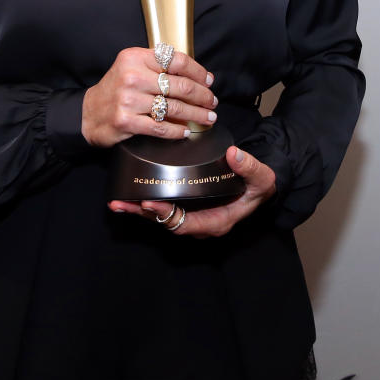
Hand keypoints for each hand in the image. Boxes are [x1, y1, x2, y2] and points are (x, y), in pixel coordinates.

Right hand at [81, 47, 217, 148]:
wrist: (88, 112)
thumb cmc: (116, 89)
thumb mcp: (132, 67)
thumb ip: (158, 66)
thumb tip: (197, 76)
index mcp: (135, 57)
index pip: (176, 61)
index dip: (198, 72)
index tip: (208, 81)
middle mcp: (132, 76)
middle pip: (180, 86)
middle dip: (202, 96)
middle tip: (212, 102)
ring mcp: (129, 100)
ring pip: (174, 108)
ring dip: (196, 115)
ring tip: (207, 118)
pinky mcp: (126, 121)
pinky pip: (160, 128)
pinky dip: (177, 131)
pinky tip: (186, 131)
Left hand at [108, 146, 277, 237]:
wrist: (259, 185)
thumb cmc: (259, 185)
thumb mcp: (262, 177)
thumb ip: (250, 168)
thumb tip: (234, 155)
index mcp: (217, 221)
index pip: (186, 224)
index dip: (166, 216)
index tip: (149, 203)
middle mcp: (201, 223)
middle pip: (167, 223)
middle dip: (144, 214)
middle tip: (122, 203)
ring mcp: (192, 216)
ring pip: (162, 218)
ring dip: (139, 210)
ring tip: (117, 202)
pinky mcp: (186, 206)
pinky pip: (163, 208)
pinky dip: (145, 203)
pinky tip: (128, 194)